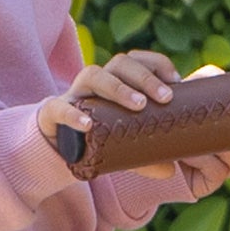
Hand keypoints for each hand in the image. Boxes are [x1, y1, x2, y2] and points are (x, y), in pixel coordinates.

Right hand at [41, 49, 192, 167]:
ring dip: (117, 87)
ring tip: (139, 105)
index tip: (177, 81)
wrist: (57, 147)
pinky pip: (58, 107)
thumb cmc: (99, 137)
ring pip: (93, 75)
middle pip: (120, 63)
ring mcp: (74, 94)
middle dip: (145, 77)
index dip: (156, 64)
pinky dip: (72, 114)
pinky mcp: (52, 113)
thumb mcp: (127, 143)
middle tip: (165, 97)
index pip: (137, 59)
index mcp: (117, 80)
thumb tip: (170, 170)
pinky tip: (87, 125)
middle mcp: (97, 81)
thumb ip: (146, 156)